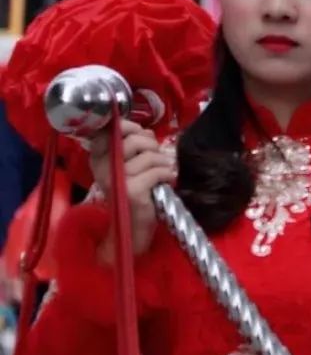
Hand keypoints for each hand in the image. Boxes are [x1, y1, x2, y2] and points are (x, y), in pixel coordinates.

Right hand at [89, 119, 176, 257]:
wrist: (132, 227)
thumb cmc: (132, 191)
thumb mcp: (125, 166)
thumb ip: (131, 146)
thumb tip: (146, 131)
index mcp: (98, 158)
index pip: (109, 131)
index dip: (128, 127)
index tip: (139, 133)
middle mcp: (103, 168)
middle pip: (133, 140)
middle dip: (151, 144)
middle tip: (156, 155)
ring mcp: (117, 180)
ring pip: (148, 156)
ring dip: (162, 162)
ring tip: (162, 170)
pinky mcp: (132, 192)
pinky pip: (157, 171)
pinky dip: (167, 174)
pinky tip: (167, 180)